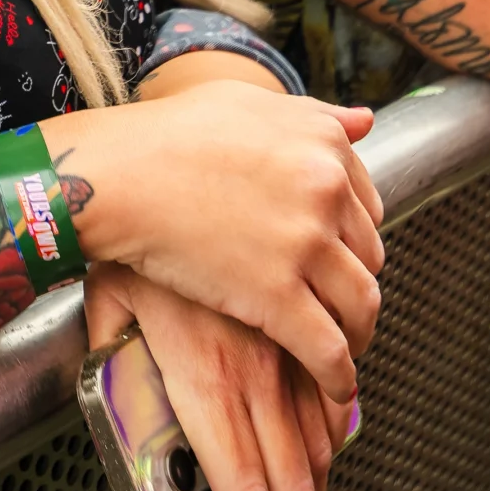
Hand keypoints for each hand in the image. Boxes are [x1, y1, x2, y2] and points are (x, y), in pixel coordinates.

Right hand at [44, 81, 382, 402]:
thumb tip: (363, 123)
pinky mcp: (277, 296)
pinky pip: (329, 349)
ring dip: (358, 334)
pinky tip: (334, 387)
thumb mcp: (246, 102)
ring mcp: (304, 244)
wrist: (121, 174)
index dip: (352, 237)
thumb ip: (312, 115)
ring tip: (343, 348)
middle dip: (354, 283)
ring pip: (361, 304)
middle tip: (335, 304)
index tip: (338, 257)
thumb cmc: (170, 134)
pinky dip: (339, 376)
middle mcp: (325, 189)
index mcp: (322, 144)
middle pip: (368, 255)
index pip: (368, 206)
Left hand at [85, 264, 352, 490]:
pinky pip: (343, 352)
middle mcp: (256, 364)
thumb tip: (136, 424)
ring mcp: (288, 325)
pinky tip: (325, 403)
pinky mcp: (306, 278)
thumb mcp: (107, 322)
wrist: (148, 160)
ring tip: (300, 483)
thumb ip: (121, 373)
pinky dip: (340, 392)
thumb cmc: (118, 241)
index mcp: (205, 384)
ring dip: (322, 466)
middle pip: (301, 478)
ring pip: (333, 424)